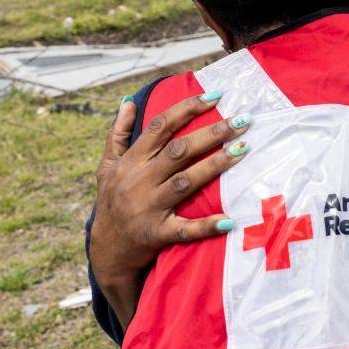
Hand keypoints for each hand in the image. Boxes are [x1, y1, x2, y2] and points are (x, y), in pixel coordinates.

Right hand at [89, 91, 251, 289]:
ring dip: (215, 165)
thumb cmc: (111, 202)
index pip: (160, 127)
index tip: (215, 97)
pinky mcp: (157, 234)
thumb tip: (129, 101)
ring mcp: (148, 208)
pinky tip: (229, 219)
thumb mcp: (106, 167)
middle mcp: (138, 181)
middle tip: (242, 121)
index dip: (187, 109)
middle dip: (212, 133)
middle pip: (179, 151)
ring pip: (185, 182)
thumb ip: (117, 134)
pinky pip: (185, 230)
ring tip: (243, 150)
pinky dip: (206, 226)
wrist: (106, 251)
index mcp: (130, 162)